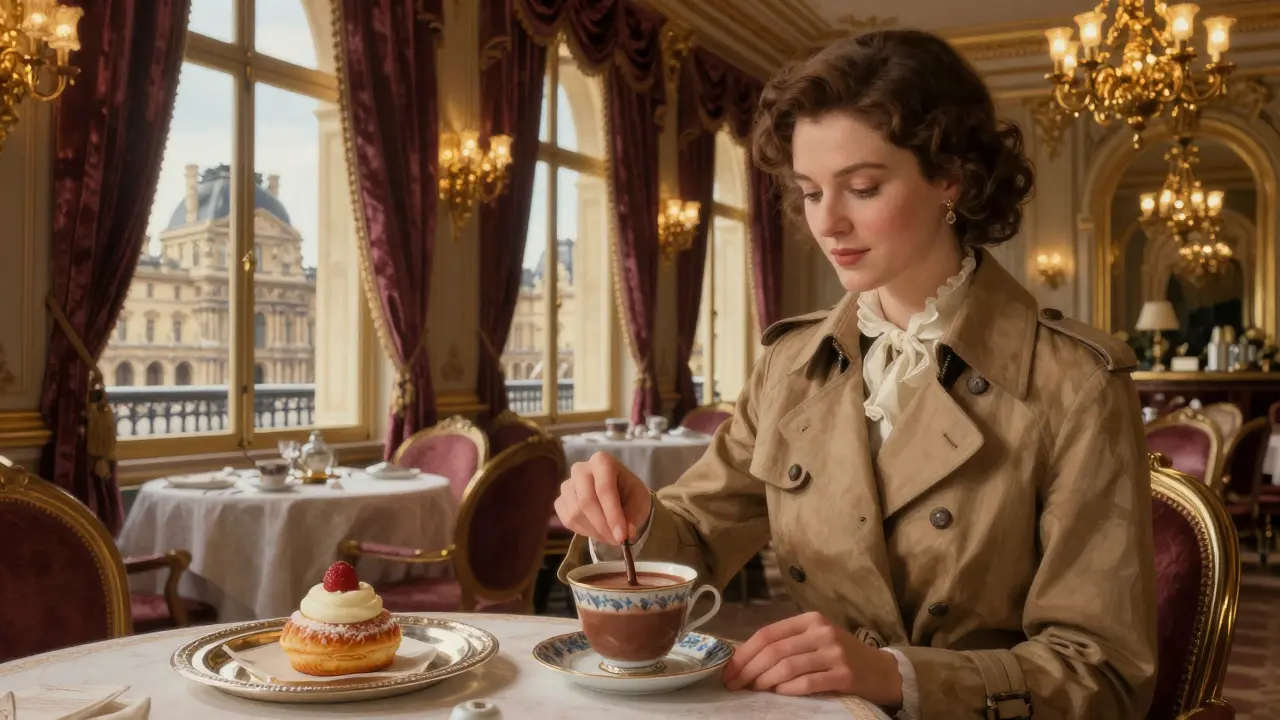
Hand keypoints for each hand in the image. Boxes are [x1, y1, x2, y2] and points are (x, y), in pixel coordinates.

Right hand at [554, 451, 652, 544]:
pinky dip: (584, 531)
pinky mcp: (560, 500)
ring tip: (610, 536)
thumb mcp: (639, 500)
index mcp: (602, 461)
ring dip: (595, 531)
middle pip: (586, 501)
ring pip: (575, 513)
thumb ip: (633, 515)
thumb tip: (626, 533)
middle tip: (617, 540)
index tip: (622, 537)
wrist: (617, 495)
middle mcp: (580, 469)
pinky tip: (597, 531)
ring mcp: (567, 485)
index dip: (613, 515)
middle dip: (603, 526)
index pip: (604, 489)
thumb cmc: (629, 494)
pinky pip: (567, 520)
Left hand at [721, 612, 902, 705]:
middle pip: (774, 650)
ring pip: (787, 666)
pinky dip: (788, 689)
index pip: (768, 634)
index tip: (729, 670)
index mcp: (810, 620)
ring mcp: (834, 653)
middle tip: (734, 685)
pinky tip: (778, 693)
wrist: (881, 671)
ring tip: (753, 690)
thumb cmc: (841, 656)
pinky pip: (808, 682)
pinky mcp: (844, 674)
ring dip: (764, 681)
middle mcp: (821, 632)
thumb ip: (788, 644)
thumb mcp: (816, 640)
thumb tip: (746, 660)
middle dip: (748, 669)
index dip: (745, 653)